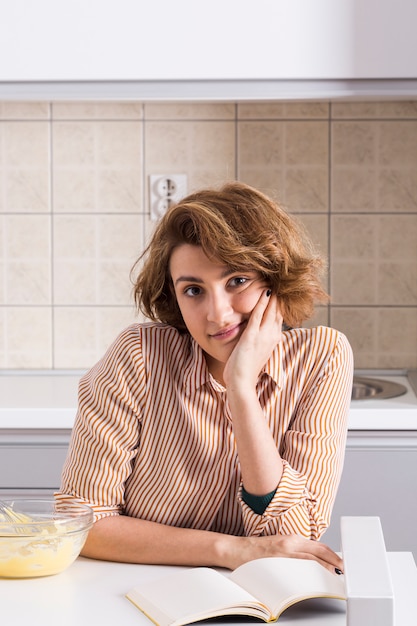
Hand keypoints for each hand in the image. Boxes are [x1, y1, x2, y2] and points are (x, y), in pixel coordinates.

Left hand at [223, 290, 282, 389]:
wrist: (242, 383)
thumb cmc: (246, 370)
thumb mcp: (258, 352)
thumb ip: (261, 341)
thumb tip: (265, 335)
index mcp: (274, 339)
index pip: (279, 316)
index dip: (279, 303)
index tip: (279, 290)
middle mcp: (272, 336)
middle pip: (278, 311)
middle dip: (279, 295)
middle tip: (279, 279)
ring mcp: (263, 336)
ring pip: (271, 310)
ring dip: (273, 295)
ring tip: (274, 280)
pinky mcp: (252, 336)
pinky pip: (258, 315)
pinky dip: (262, 303)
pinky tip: (264, 292)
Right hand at [228, 534, 343, 574]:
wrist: (236, 549)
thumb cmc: (257, 550)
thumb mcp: (280, 545)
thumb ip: (296, 551)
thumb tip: (313, 562)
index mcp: (293, 538)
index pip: (320, 546)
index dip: (334, 555)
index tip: (343, 563)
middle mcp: (291, 543)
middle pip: (320, 552)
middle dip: (335, 562)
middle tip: (346, 572)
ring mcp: (285, 552)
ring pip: (313, 560)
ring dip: (327, 568)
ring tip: (337, 576)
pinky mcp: (278, 561)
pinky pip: (300, 567)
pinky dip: (312, 572)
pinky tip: (319, 578)